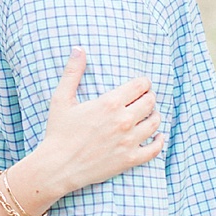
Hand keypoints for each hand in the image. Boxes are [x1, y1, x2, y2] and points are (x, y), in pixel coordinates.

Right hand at [18, 49, 163, 205]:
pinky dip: (159, 141)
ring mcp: (128, 141)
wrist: (57, 167)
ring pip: (155, 122)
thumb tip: (78, 48)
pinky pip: (155, 149)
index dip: (143, 83)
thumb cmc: (58, 132)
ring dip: (153, 116)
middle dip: (148, 98)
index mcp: (110, 103)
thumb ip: (72, 72)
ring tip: (148, 115)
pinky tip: (157, 137)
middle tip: (143, 99)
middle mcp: (123, 120)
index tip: (140, 85)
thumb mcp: (61, 99)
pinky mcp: (129, 159)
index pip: (141, 85)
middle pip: (150, 102)